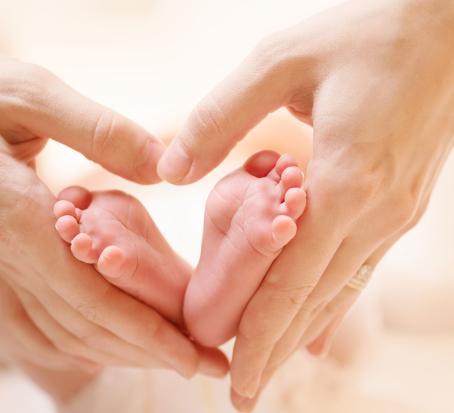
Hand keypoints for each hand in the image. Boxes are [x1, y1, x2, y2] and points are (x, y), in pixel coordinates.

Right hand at [0, 48, 226, 376]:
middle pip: (87, 323)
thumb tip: (162, 164)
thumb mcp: (29, 93)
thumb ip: (97, 130)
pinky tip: (113, 338)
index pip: (92, 295)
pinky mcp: (8, 250)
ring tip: (174, 354)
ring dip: (124, 346)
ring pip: (68, 324)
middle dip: (150, 350)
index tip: (194, 355)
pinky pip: (48, 309)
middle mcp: (15, 252)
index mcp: (22, 218)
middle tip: (207, 365)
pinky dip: (88, 331)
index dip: (147, 332)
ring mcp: (9, 257)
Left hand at [157, 0, 453, 407]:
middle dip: (277, 350)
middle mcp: (377, 212)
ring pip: (341, 291)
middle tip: (244, 395)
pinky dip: (330, 300)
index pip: (293, 281)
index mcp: (346, 182)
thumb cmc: (364, 34)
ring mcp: (395, 213)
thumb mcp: (280, 62)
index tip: (236, 382)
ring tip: (271, 367)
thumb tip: (169, 171)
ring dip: (303, 332)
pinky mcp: (400, 203)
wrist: (448, 26)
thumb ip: (220, 116)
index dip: (261, 335)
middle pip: (317, 301)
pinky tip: (318, 323)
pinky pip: (358, 267)